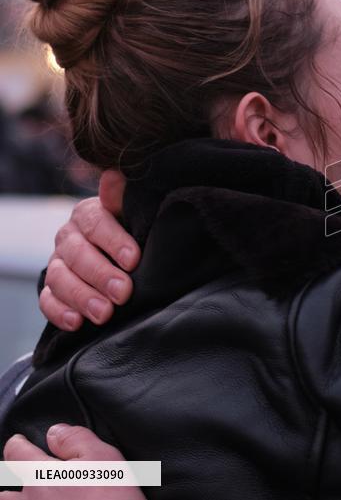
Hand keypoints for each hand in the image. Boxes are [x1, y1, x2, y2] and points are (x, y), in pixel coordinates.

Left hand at [0, 425, 143, 499]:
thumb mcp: (104, 458)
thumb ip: (77, 439)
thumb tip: (55, 432)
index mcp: (41, 475)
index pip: (16, 452)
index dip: (18, 443)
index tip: (20, 441)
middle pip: (4, 492)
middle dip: (14, 481)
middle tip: (30, 478)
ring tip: (38, 498)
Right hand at [41, 171, 138, 330]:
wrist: (119, 254)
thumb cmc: (133, 231)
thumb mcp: (134, 215)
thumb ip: (125, 200)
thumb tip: (115, 177)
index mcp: (89, 214)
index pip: (96, 223)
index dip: (114, 241)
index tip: (134, 260)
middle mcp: (69, 236)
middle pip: (77, 255)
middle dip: (101, 275)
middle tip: (124, 293)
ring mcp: (57, 263)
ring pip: (60, 278)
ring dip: (82, 297)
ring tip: (105, 314)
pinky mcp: (52, 287)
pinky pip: (47, 300)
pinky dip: (60, 312)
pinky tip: (77, 323)